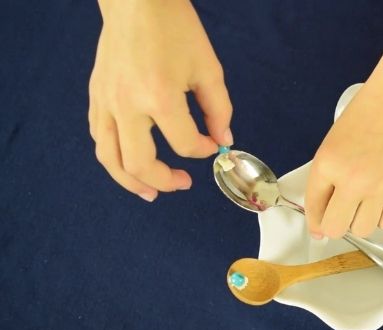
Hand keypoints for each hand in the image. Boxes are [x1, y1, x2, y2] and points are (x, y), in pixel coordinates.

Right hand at [88, 0, 232, 201]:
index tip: (212, 146)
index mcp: (160, 97)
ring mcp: (106, 102)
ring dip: (129, 182)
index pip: (184, 144)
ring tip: (149, 193)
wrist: (136, 1)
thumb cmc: (175, 29)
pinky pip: (99, 137)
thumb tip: (223, 141)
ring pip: (109, 158)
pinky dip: (113, 156)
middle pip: (139, 163)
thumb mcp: (208, 68)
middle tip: (182, 185)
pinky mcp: (95, 96)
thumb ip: (219, 109)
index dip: (202, 151)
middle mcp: (128, 105)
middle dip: (163, 182)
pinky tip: (129, 162)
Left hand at [305, 82, 382, 238]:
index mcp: (327, 164)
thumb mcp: (333, 143)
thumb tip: (323, 213)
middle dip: (337, 224)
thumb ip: (326, 177)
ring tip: (369, 199)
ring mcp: (379, 186)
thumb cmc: (368, 113)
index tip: (320, 229)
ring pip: (364, 229)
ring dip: (363, 219)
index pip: (314, 209)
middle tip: (345, 213)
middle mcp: (351, 179)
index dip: (316, 222)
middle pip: (336, 228)